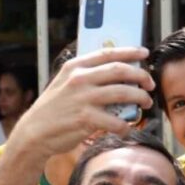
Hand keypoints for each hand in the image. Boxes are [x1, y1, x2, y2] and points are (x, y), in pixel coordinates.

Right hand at [13, 47, 154, 157]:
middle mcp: (80, 79)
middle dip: (141, 76)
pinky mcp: (86, 119)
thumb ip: (85, 77)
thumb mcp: (63, 84)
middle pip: (121, 71)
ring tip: (146, 103)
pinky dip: (125, 126)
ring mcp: (84, 99)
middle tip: (150, 83)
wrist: (34, 133)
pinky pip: (116, 121)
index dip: (130, 52)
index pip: (108, 53)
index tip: (144, 53)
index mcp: (75, 67)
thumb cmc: (52, 110)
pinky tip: (126, 129)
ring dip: (140, 98)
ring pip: (123, 93)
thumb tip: (113, 74)